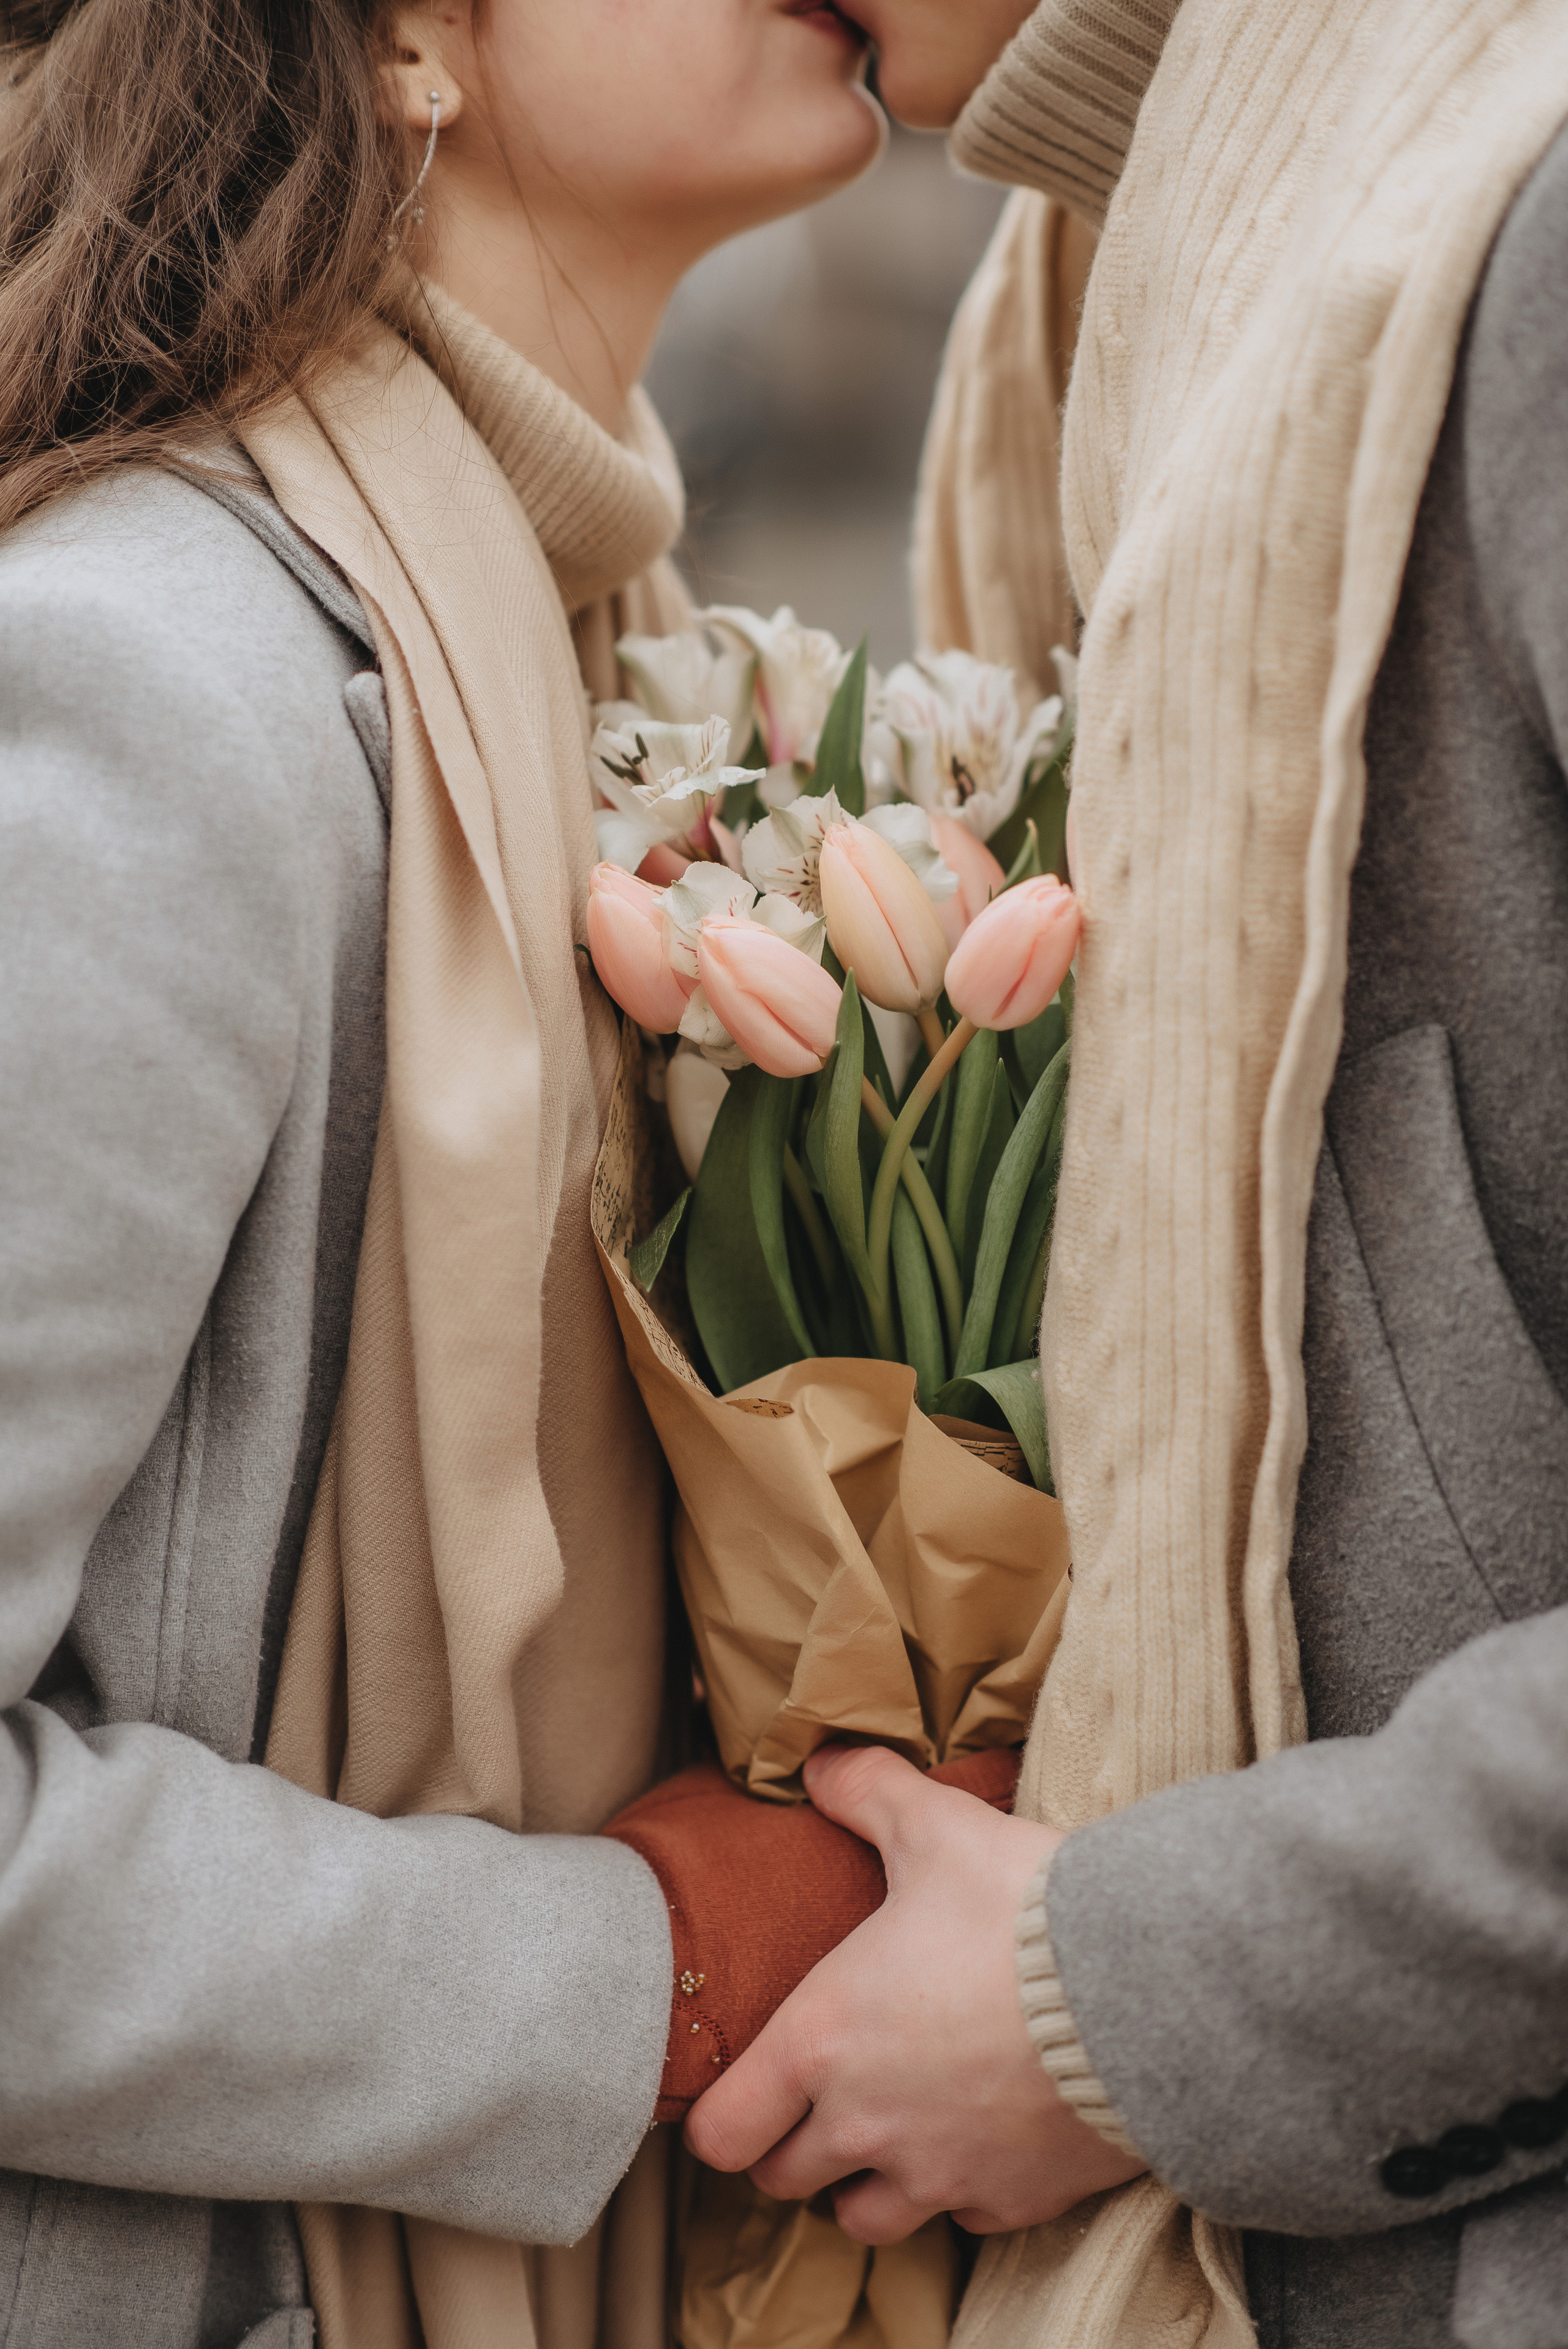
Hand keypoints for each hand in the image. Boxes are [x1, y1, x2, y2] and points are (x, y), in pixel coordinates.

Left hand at [683, 1744, 1145, 2240]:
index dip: (724, 2111)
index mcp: (824, 2040)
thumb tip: (820, 1759)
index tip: (749, 2084)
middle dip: (790, 2144)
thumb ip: (867, 1791)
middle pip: (781, 2179)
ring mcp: (940, 2174)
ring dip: (863, 2183)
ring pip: (862, 2219)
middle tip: (820, 2094)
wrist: (1149, 1988)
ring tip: (889, 2127)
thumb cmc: (1025, 1908)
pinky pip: (961, 2220)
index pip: (721, 2131)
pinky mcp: (1011, 2201)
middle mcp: (866, 2123)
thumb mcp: (937, 1827)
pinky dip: (959, 2190)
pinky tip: (978, 2136)